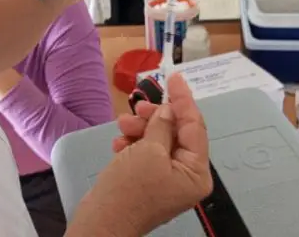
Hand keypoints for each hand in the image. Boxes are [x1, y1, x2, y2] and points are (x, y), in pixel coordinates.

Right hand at [72, 74, 212, 235]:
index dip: (184, 100)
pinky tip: (119, 145)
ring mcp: (167, 179)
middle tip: (137, 106)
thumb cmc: (129, 188)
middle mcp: (187, 176)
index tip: (174, 77)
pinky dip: (133, 144)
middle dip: (156, 116)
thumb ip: (162, 126)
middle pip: (176, 132)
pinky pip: (146, 153)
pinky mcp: (148, 180)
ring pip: (158, 140)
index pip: (195, 126)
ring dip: (141, 128)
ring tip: (122, 126)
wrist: (101, 222)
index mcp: (196, 172)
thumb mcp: (148, 151)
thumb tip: (168, 110)